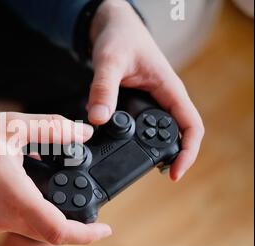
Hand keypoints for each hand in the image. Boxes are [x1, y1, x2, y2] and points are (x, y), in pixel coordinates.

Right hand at [0, 112, 111, 243]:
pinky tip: (23, 182)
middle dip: (71, 219)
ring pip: (30, 225)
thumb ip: (52, 129)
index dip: (87, 234)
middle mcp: (2, 217)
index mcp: (13, 197)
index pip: (59, 231)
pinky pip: (12, 219)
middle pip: (48, 230)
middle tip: (80, 197)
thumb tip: (81, 134)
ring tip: (50, 181)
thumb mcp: (12, 125)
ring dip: (47, 210)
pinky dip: (27, 207)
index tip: (104, 227)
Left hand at [87, 0, 204, 180]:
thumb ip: (103, 90)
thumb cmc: (119, 37)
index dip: (188, 151)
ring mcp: (152, 101)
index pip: (191, 125)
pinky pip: (143, 125)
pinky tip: (123, 147)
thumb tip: (98, 120)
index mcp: (169, 88)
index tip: (175, 172)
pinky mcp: (138, 102)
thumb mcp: (110, 62)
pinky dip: (137, 139)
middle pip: (178, 133)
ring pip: (160, 131)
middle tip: (157, 174)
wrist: (112, 26)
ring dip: (154, 149)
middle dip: (171, 155)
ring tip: (140, 165)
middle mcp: (164, 97)